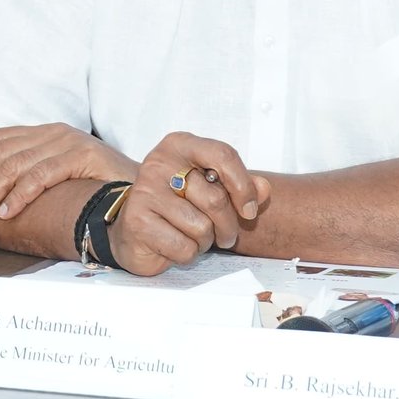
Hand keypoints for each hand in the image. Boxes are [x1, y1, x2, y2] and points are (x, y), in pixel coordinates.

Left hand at [0, 123, 135, 230]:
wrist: (146, 191)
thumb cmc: (100, 190)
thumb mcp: (60, 178)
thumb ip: (32, 177)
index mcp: (45, 133)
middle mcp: (54, 132)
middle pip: (0, 154)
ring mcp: (68, 141)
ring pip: (14, 165)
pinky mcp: (83, 155)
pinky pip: (41, 174)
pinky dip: (19, 194)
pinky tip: (7, 211)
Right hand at [109, 133, 271, 275]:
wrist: (134, 227)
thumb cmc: (177, 204)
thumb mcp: (209, 187)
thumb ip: (240, 185)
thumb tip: (264, 189)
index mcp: (179, 145)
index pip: (223, 155)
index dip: (244, 187)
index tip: (250, 210)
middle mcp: (158, 163)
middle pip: (215, 198)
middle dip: (228, 225)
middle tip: (225, 235)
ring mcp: (145, 192)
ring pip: (201, 227)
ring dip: (206, 241)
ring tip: (194, 236)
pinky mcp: (137, 222)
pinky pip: (184, 247)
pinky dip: (188, 254)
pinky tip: (176, 244)